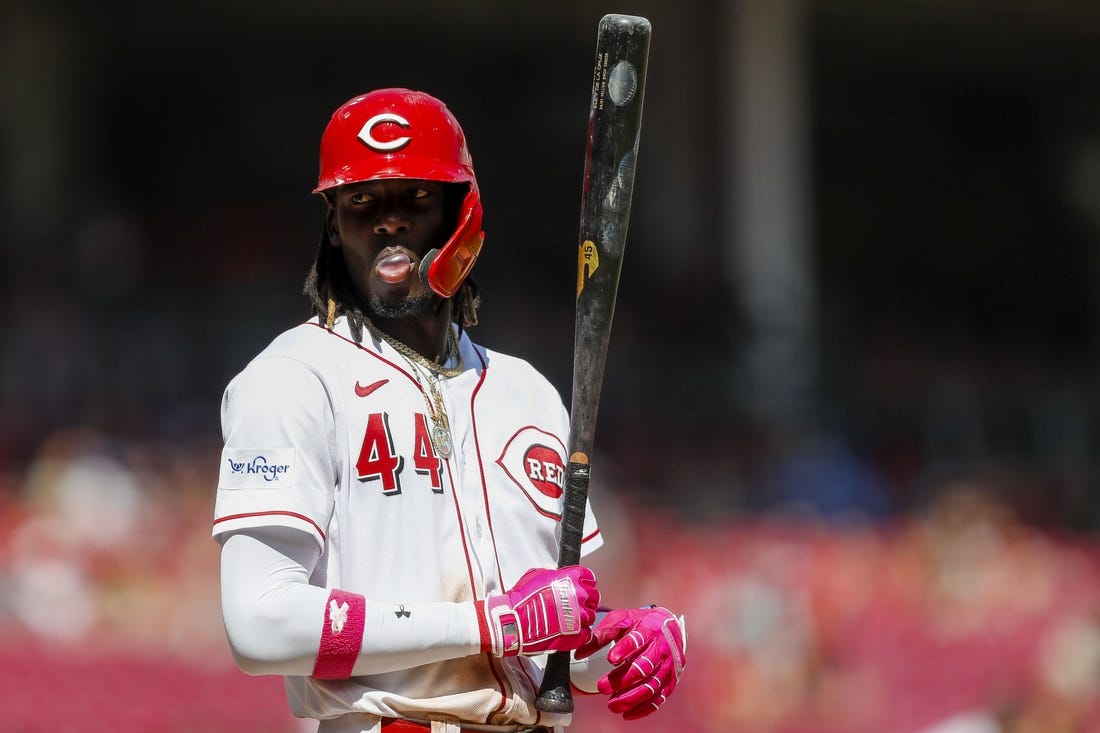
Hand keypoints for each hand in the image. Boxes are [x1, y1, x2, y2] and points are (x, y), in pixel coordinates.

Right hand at [482, 566, 598, 656]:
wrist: (513, 622)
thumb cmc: (521, 599)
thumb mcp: (535, 576)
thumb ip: (549, 572)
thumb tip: (553, 570)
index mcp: (571, 579)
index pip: (589, 578)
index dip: (584, 583)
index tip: (580, 588)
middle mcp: (579, 596)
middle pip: (593, 597)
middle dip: (585, 600)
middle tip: (574, 605)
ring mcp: (579, 617)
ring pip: (591, 616)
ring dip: (582, 617)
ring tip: (568, 620)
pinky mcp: (576, 636)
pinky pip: (586, 633)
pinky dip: (579, 633)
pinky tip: (568, 632)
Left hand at [575, 606, 686, 719]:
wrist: (668, 628)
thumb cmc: (639, 623)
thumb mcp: (622, 620)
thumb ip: (602, 634)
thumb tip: (579, 654)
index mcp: (650, 628)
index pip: (638, 639)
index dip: (626, 649)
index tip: (611, 659)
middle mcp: (662, 648)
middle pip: (645, 666)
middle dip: (622, 679)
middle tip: (600, 687)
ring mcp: (669, 666)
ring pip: (652, 685)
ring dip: (631, 697)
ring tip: (611, 705)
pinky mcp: (670, 681)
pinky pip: (659, 698)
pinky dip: (644, 708)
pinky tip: (627, 714)